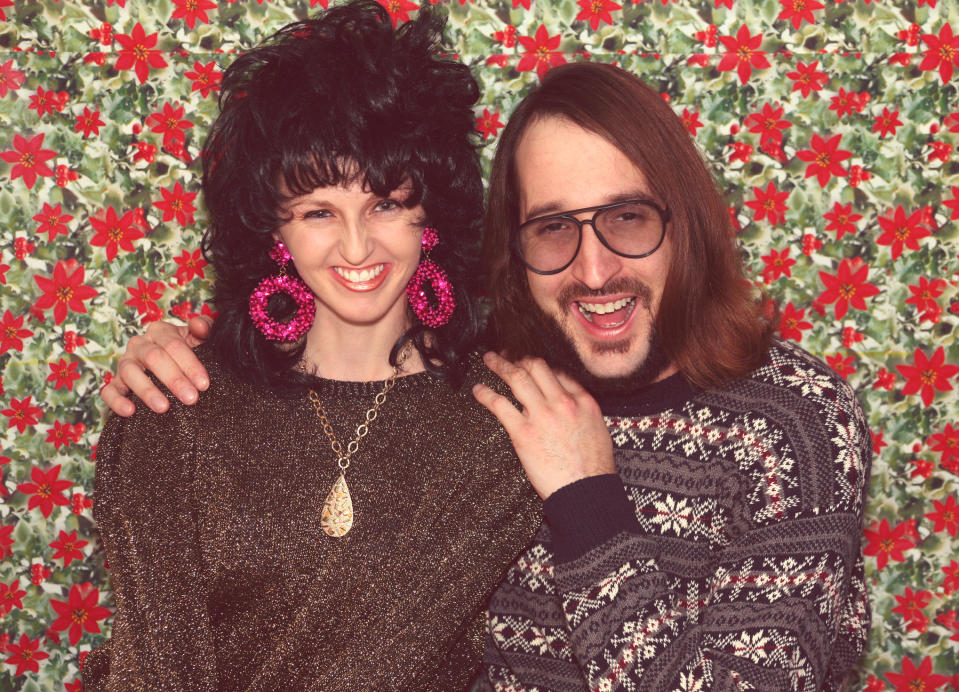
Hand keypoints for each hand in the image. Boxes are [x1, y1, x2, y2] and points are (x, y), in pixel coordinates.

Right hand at [101, 316, 212, 416]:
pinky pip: (109, 391)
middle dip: (174, 379)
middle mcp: (140, 344)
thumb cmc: (187, 353)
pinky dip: (117, 401)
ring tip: (164, 407)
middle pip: (154, 357)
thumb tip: (199, 325)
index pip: (174, 345)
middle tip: (191, 398)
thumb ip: (204, 328)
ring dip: (147, 391)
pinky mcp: (114, 382)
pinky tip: (130, 411)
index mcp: (160, 331)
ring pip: (131, 373)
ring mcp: (125, 363)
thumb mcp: (199, 339)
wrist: (172, 368)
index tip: (203, 384)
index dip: (190, 364)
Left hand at [472, 352, 614, 499]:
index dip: (540, 364)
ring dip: (499, 365)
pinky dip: (486, 394)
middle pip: (536, 367)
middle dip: (518, 357)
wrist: (585, 492)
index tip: (530, 363)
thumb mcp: (598, 430)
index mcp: (583, 402)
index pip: (558, 372)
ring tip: (489, 359)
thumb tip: (569, 404)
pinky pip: (500, 405)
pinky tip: (479, 390)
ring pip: (516, 378)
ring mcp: (541, 415)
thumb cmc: (593, 470)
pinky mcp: (523, 432)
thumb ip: (582, 412)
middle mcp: (562, 403)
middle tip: (507, 354)